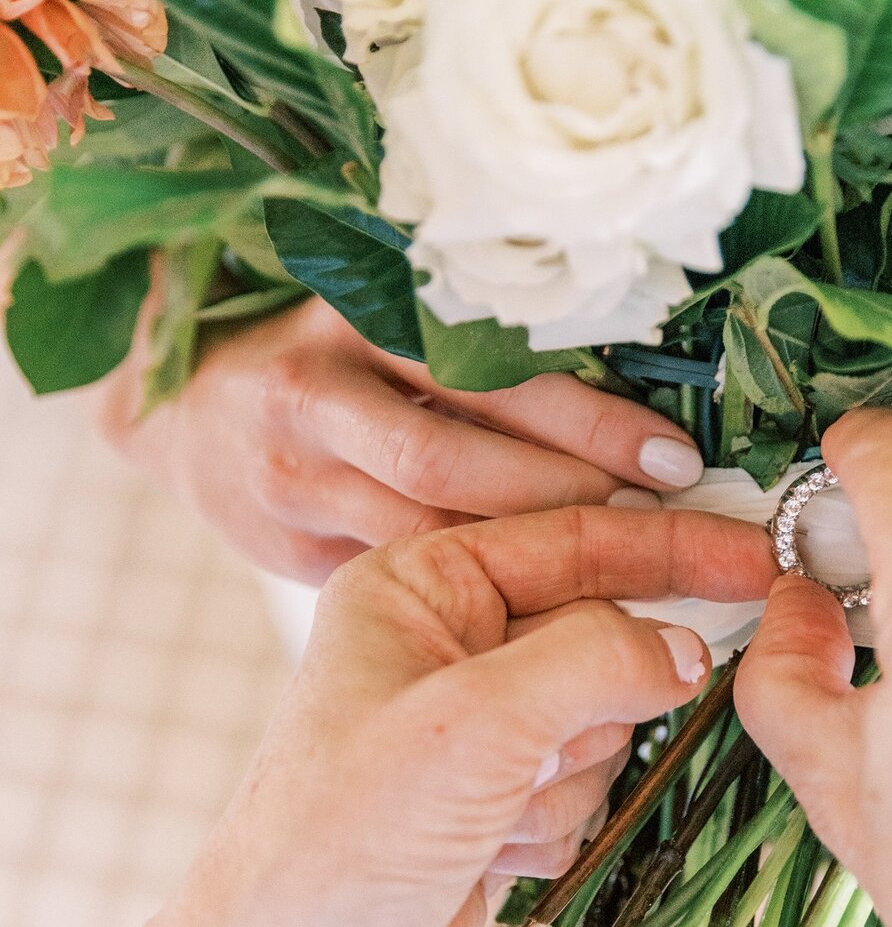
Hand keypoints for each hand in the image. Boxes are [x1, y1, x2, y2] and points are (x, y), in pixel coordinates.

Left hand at [22, 505, 774, 926]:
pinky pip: (585, 784)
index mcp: (419, 582)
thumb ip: (597, 660)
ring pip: (604, 720)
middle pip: (601, 633)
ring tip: (486, 819)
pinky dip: (554, 826)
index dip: (675, 546)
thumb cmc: (346, 833)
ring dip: (565, 779)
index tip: (762, 558)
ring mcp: (475, 722)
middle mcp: (448, 639)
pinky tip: (484, 857)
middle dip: (594, 703)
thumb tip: (689, 651)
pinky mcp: (496, 796)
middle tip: (552, 747)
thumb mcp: (476, 724)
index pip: (577, 536)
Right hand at [92, 294, 705, 582]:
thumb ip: (473, 352)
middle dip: (569, 497)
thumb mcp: (383, 320)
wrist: (182, 412)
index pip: (486, 371)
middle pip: (454, 459)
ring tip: (621, 571)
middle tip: (663, 523)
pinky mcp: (287, 548)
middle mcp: (314, 397)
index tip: (673, 456)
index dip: (586, 419)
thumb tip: (623, 404)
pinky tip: (550, 608)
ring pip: (424, 533)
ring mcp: (292, 480)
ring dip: (530, 559)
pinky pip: (400, 575)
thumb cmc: (322, 360)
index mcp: (351, 318)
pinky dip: (476, 597)